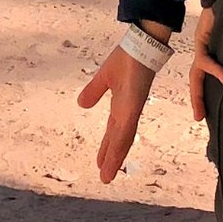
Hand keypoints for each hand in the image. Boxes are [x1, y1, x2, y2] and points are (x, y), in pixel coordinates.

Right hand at [77, 26, 167, 183]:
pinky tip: (115, 156)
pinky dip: (120, 143)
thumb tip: (81, 105)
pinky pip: (126, 127)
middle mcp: (128, 112)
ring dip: (114, 158)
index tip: (100, 163)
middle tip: (105, 178)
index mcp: (121, 106)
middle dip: (111, 159)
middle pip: (118, 140)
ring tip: (107, 176)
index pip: (113, 132)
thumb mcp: (104, 77)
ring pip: (122, 140)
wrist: (141, 44)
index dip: (107, 148)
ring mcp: (132, 110)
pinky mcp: (134, 105)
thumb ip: (94, 92)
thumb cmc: (127, 58)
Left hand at [188, 4, 222, 120]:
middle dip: (197, 98)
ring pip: (197, 71)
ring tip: (203, 109)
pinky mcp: (203, 36)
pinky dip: (214, 68)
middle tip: (199, 117)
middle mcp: (206, 48)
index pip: (206, 75)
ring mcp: (203, 42)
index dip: (205, 93)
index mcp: (214, 50)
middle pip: (197, 78)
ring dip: (199, 92)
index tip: (206, 112)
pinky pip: (205, 57)